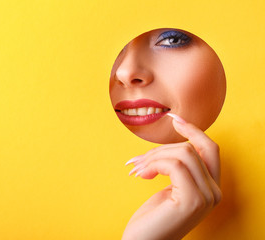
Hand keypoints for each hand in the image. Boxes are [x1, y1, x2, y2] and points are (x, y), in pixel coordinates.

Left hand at [122, 114, 221, 239]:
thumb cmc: (152, 217)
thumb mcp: (169, 187)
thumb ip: (179, 168)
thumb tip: (173, 142)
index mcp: (210, 187)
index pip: (210, 149)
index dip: (193, 130)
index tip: (174, 118)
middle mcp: (214, 192)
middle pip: (191, 148)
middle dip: (160, 149)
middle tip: (138, 161)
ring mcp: (206, 197)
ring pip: (182, 154)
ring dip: (153, 157)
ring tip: (137, 169)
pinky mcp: (192, 200)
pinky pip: (174, 165)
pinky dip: (153, 164)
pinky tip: (142, 175)